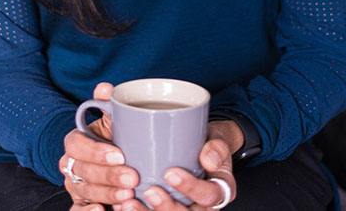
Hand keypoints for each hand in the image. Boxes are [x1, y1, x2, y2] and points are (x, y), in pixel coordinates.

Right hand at [60, 82, 138, 210]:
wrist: (117, 163)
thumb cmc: (115, 139)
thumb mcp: (113, 122)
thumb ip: (108, 105)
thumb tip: (104, 87)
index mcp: (77, 142)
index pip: (76, 145)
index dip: (96, 151)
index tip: (120, 153)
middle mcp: (72, 164)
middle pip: (83, 170)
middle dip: (108, 175)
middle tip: (133, 178)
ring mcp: (75, 186)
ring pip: (85, 192)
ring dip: (106, 194)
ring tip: (128, 196)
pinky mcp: (81, 204)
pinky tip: (101, 210)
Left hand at [112, 121, 238, 209]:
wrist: (203, 147)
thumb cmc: (209, 144)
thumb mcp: (218, 140)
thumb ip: (216, 148)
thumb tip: (207, 159)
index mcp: (220, 189)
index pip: (210, 196)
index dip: (191, 188)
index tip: (170, 173)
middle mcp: (204, 206)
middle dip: (167, 207)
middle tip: (150, 192)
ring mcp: (187, 209)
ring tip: (129, 203)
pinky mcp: (170, 207)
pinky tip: (124, 206)